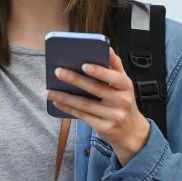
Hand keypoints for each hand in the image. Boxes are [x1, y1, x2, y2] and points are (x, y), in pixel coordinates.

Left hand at [47, 47, 150, 165]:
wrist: (132, 132)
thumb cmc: (123, 102)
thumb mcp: (124, 85)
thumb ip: (115, 67)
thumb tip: (107, 48)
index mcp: (126, 86)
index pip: (115, 77)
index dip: (100, 71)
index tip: (84, 64)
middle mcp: (122, 101)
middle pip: (96, 89)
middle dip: (75, 79)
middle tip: (58, 72)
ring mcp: (114, 116)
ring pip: (85, 104)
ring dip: (65, 97)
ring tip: (49, 90)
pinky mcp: (104, 127)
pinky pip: (82, 116)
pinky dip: (68, 108)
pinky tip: (57, 102)